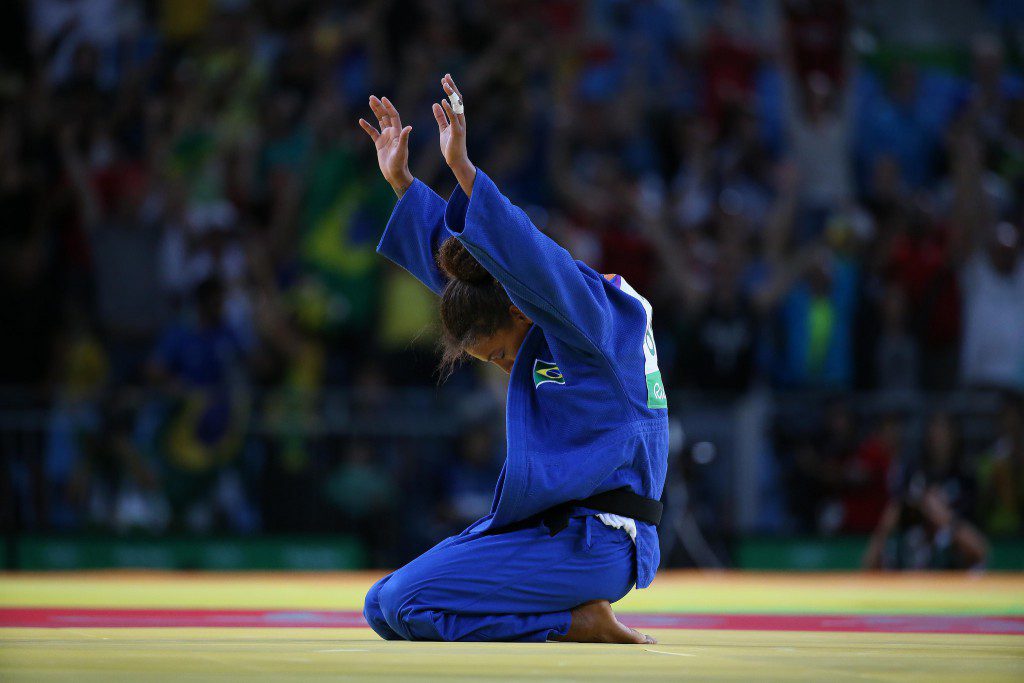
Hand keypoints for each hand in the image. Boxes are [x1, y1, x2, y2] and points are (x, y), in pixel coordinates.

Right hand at [359, 95, 412, 196]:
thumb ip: (404, 138)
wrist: (395, 174)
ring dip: (375, 112)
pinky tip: (361, 121)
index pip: (394, 116)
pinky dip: (367, 126)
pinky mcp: (379, 144)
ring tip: (369, 102)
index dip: (389, 107)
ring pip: (380, 121)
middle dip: (379, 106)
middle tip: (372, 97)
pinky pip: (372, 132)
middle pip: (385, 116)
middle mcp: (392, 133)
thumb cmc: (400, 163)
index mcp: (397, 133)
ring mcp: (385, 138)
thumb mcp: (401, 151)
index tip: (383, 98)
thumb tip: (409, 127)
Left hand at [433, 74, 475, 194]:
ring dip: (451, 94)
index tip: (445, 78)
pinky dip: (449, 108)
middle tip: (446, 76)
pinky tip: (444, 100)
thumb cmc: (451, 146)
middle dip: (452, 87)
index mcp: (457, 118)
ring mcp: (460, 125)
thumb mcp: (443, 129)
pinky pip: (453, 117)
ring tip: (445, 84)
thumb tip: (435, 104)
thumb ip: (440, 117)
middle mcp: (461, 119)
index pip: (455, 100)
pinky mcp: (457, 131)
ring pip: (457, 106)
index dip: (451, 89)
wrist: (456, 161)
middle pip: (457, 99)